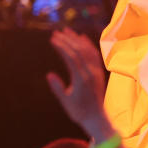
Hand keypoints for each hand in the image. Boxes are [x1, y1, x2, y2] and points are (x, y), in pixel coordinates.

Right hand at [46, 29, 114, 146]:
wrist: (96, 117)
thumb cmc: (78, 111)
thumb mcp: (66, 101)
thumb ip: (58, 88)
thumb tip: (49, 75)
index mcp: (82, 78)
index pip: (72, 57)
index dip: (63, 47)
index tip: (53, 39)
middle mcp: (91, 72)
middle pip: (79, 51)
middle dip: (67, 40)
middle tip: (57, 32)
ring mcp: (96, 71)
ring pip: (88, 51)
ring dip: (77, 40)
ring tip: (67, 31)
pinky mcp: (99, 72)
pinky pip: (94, 55)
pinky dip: (88, 45)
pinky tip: (82, 38)